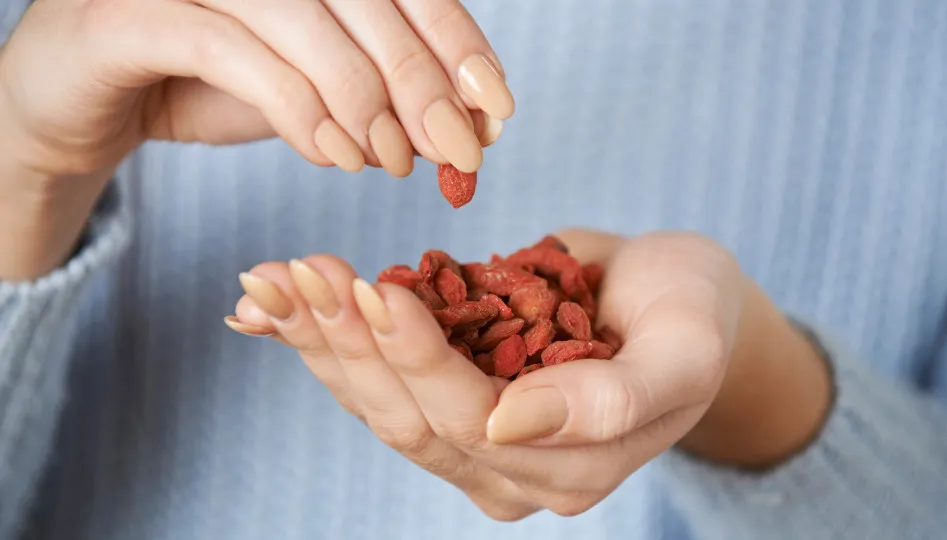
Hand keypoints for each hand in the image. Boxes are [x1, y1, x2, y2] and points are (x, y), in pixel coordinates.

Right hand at [0, 0, 511, 279]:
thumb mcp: (310, 94)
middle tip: (459, 151)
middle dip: (423, 80)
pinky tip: (334, 154)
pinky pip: (234, 52)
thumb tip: (467, 129)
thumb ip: (379, 99)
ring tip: (390, 162)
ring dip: (364, 99)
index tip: (496, 109)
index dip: (455, 41)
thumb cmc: (202, 85)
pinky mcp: (128, 12)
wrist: (82, 104)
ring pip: (305, 18)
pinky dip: (296, 108)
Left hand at [226, 230, 831, 518]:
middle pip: (406, 417)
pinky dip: (323, 338)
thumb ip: (614, 401)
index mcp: (567, 470)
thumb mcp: (684, 351)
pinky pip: (375, 374)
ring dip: (319, 339)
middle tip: (300, 273)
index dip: (417, 358)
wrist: (678, 300)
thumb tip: (505, 425)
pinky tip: (271, 307)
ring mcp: (471, 438)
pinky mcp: (449, 395)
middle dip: (348, 344)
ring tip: (271, 282)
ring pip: (376, 401)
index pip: (469, 421)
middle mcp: (505, 469)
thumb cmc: (693, 316)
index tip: (373, 289)